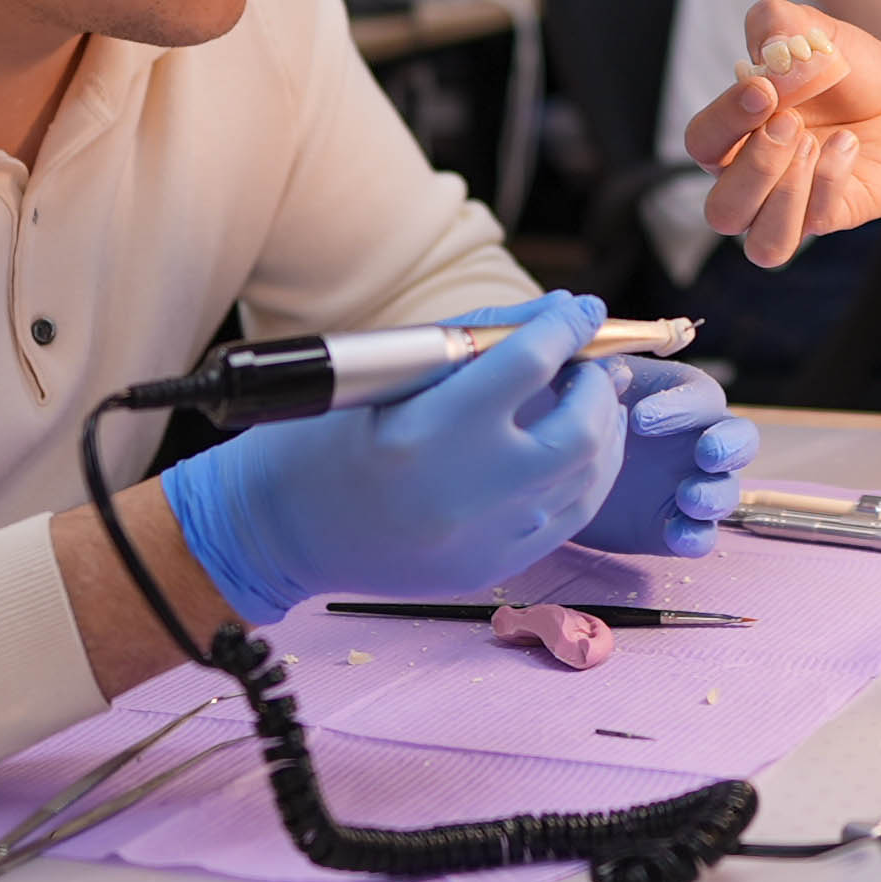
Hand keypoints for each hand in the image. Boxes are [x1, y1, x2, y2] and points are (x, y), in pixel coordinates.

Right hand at [156, 294, 624, 619]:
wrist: (275, 533)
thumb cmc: (318, 439)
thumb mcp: (383, 372)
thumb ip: (476, 336)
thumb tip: (559, 312)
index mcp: (422, 432)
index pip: (529, 362)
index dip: (568, 327)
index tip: (583, 310)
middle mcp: (459, 494)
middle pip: (578, 432)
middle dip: (599, 387)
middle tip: (592, 363)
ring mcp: (480, 542)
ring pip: (587, 480)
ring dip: (605, 432)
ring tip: (592, 402)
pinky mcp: (488, 571)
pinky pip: (569, 520)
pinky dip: (585, 478)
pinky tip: (575, 452)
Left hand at [575, 357, 759, 555]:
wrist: (555, 473)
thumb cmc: (572, 414)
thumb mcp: (577, 384)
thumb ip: (593, 372)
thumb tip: (611, 371)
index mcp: (682, 399)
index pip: (704, 395)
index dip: (682, 406)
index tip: (640, 420)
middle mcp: (699, 441)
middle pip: (741, 439)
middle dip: (731, 445)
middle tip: (706, 453)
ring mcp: (694, 486)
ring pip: (728, 490)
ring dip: (716, 494)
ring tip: (689, 498)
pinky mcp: (679, 526)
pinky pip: (704, 536)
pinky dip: (698, 537)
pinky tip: (677, 536)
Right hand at [683, 0, 880, 266]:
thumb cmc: (846, 66)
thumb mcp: (809, 29)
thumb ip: (774, 23)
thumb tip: (764, 50)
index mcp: (736, 135)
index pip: (702, 143)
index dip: (725, 119)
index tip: (764, 88)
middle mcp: (757, 180)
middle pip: (722, 211)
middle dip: (756, 166)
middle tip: (793, 122)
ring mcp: (796, 206)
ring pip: (760, 243)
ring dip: (783, 194)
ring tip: (813, 144)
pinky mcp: (836, 215)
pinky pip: (816, 224)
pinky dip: (829, 183)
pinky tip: (848, 146)